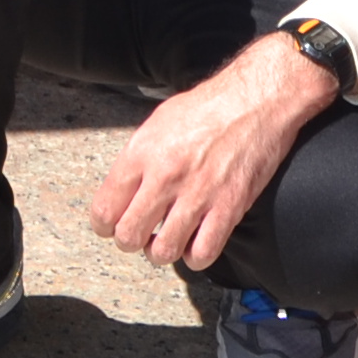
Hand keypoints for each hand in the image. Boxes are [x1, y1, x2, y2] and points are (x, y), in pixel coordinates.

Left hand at [87, 31, 337, 273]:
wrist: (254, 101)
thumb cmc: (207, 107)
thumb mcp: (157, 122)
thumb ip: (137, 158)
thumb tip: (124, 187)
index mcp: (142, 154)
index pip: (104, 209)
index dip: (104, 225)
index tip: (112, 225)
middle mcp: (165, 177)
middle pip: (128, 236)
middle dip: (131, 241)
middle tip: (141, 234)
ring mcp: (197, 195)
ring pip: (163, 252)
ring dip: (161, 252)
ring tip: (167, 240)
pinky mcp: (228, 208)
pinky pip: (202, 253)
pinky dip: (195, 256)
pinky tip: (195, 243)